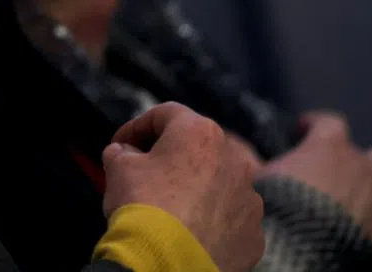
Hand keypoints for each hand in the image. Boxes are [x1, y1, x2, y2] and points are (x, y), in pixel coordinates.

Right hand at [103, 102, 264, 271]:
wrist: (169, 264)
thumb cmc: (143, 207)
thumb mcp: (117, 168)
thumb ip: (122, 151)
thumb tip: (125, 153)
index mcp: (199, 133)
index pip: (164, 115)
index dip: (136, 127)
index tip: (120, 144)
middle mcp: (233, 158)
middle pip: (196, 147)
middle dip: (169, 156)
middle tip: (143, 170)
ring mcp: (249, 197)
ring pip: (217, 181)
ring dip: (194, 186)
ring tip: (168, 206)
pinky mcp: (254, 232)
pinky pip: (228, 216)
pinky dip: (210, 218)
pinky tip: (188, 230)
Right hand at [259, 111, 371, 263]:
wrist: (304, 248)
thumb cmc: (277, 205)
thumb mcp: (252, 174)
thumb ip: (247, 156)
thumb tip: (227, 142)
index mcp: (331, 147)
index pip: (330, 122)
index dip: (316, 125)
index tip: (302, 130)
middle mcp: (366, 170)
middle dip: (366, 165)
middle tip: (345, 177)